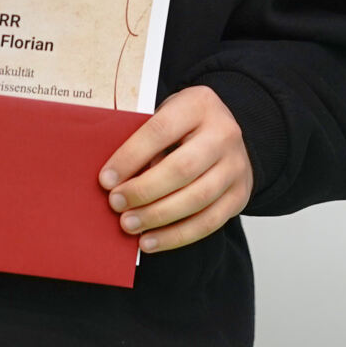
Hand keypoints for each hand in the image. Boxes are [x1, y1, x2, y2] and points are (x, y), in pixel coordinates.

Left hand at [100, 85, 251, 252]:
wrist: (229, 136)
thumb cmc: (185, 127)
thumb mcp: (166, 116)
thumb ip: (146, 141)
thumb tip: (115, 180)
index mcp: (199, 105)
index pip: (161, 131)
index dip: (131, 157)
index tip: (106, 179)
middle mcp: (224, 134)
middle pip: (182, 168)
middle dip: (144, 191)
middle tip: (116, 204)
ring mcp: (236, 166)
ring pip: (197, 198)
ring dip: (157, 216)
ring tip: (129, 224)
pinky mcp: (239, 195)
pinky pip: (209, 222)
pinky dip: (176, 236)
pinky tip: (151, 241)